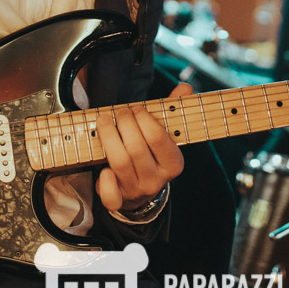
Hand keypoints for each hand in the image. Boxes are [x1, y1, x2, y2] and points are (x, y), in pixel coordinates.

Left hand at [95, 83, 190, 211]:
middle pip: (136, 148)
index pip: (158, 138)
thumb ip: (173, 110)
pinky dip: (104, 180)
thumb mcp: (165, 133)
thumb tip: (185, 87)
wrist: (143, 188)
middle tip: (120, 112)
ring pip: (119, 163)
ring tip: (103, 121)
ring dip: (108, 137)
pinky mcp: (119, 200)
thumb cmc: (152, 152)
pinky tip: (103, 166)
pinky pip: (110, 195)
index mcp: (174, 163)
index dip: (144, 119)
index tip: (136, 108)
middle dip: (124, 124)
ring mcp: (137, 190)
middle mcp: (156, 180)